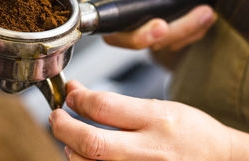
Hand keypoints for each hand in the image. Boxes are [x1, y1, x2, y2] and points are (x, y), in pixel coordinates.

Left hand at [49, 81, 231, 160]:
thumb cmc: (192, 132)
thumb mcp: (160, 106)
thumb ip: (118, 104)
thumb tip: (78, 94)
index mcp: (158, 120)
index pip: (104, 106)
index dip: (78, 99)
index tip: (71, 95)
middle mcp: (151, 151)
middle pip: (92, 142)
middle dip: (63, 127)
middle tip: (56, 118)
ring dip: (71, 151)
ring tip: (70, 139)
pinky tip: (85, 157)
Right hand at [82, 0, 215, 50]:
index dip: (92, 5)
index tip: (99, 16)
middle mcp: (122, 6)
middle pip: (115, 32)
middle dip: (139, 36)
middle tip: (163, 28)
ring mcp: (136, 25)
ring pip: (146, 42)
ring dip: (177, 33)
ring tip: (204, 13)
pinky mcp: (154, 37)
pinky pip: (168, 45)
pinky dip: (188, 35)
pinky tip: (203, 19)